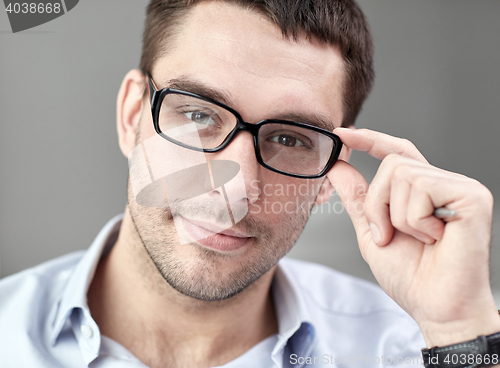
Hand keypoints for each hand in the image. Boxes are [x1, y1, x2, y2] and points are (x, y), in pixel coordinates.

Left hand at [327, 128, 499, 346]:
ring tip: (418, 240)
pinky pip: (421, 187)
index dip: (369, 140)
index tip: (342, 134)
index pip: (396, 152)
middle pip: (391, 164)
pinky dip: (415, 220)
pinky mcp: (471, 195)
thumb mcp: (371, 231)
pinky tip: (435, 238)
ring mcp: (459, 187)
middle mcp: (442, 183)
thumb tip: (337, 166)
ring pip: (401, 174)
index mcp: (421, 191)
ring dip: (395, 216)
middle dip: (377, 204)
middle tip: (388, 235)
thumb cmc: (410, 276)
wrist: (436, 307)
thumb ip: (357, 198)